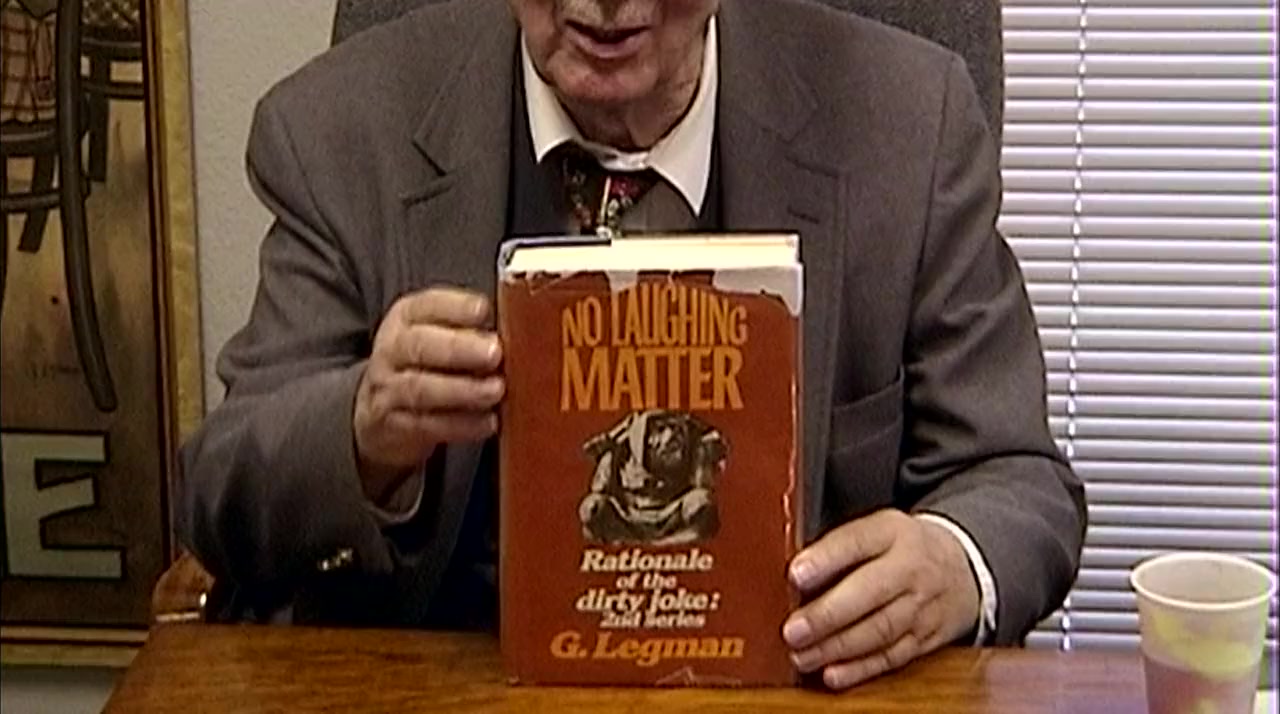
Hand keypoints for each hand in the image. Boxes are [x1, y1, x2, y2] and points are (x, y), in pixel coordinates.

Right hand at [353, 286, 503, 501]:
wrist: (380, 411)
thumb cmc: (427, 364)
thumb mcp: (440, 335)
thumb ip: (474, 330)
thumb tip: (525, 330)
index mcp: (407, 318)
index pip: (427, 305)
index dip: (456, 307)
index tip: (484, 311)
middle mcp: (394, 350)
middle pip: (420, 345)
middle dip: (459, 348)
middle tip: (495, 353)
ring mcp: (390, 389)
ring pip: (421, 388)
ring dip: (463, 390)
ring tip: (496, 389)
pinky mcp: (397, 426)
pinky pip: (427, 426)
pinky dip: (461, 425)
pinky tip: (488, 422)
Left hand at [781, 509, 979, 689]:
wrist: (960, 565)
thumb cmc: (902, 547)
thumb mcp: (875, 531)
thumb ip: (837, 549)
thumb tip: (793, 578)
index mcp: (891, 532)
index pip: (857, 541)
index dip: (826, 559)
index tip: (796, 574)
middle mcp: (910, 568)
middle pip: (870, 592)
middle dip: (828, 614)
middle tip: (793, 629)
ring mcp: (922, 605)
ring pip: (880, 629)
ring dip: (837, 647)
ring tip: (803, 654)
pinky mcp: (926, 638)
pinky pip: (892, 656)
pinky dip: (861, 668)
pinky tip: (833, 673)